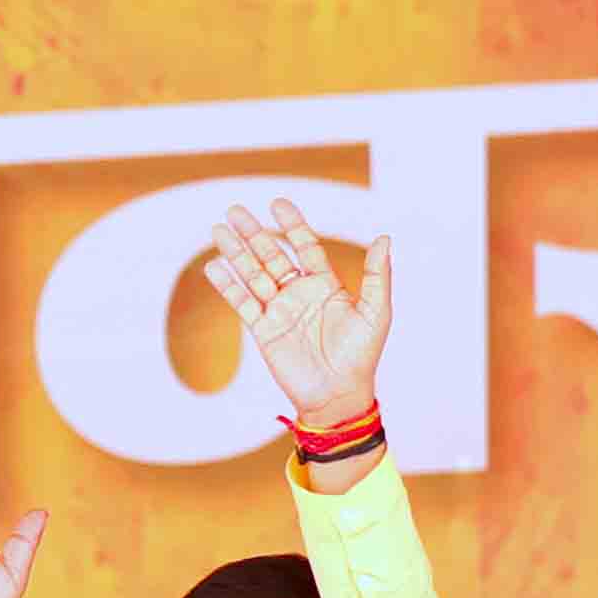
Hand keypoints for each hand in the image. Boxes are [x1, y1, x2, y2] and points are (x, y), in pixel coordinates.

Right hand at [201, 197, 391, 427]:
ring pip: (252, 275)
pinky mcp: (263, 330)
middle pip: (271, 256)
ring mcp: (278, 310)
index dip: (292, 225)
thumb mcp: (375, 311)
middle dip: (253, 233)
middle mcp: (298, 293)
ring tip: (217, 230)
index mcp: (325, 284)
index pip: (305, 246)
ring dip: (235, 253)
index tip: (278, 204)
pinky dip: (228, 286)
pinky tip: (213, 267)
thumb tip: (384, 237)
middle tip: (234, 210)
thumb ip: (376, 274)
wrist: (338, 393)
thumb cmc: (362, 353)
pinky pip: (242, 303)